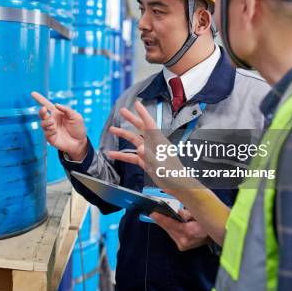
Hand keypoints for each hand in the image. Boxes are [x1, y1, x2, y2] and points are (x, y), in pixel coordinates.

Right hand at [31, 91, 87, 161]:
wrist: (79, 142)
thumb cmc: (78, 128)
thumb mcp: (76, 117)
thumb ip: (67, 110)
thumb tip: (56, 104)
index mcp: (57, 113)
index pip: (47, 105)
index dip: (40, 99)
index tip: (33, 93)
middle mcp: (52, 120)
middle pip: (42, 114)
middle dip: (41, 111)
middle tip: (43, 109)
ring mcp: (50, 129)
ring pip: (43, 124)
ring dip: (47, 122)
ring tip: (52, 123)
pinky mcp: (50, 138)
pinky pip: (46, 133)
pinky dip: (50, 131)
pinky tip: (55, 131)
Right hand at [108, 101, 229, 245]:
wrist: (179, 187)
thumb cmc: (173, 175)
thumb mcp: (160, 165)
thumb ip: (149, 156)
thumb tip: (138, 148)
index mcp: (159, 142)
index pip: (149, 124)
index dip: (142, 113)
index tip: (136, 104)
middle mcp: (154, 145)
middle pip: (140, 128)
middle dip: (131, 119)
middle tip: (121, 111)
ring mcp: (150, 153)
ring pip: (134, 141)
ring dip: (124, 135)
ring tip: (112, 130)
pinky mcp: (147, 162)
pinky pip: (132, 156)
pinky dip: (123, 155)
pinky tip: (113, 155)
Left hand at [151, 209, 208, 250]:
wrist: (213, 236)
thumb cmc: (207, 225)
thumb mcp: (198, 215)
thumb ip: (186, 213)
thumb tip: (177, 212)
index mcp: (189, 232)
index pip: (171, 224)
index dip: (161, 218)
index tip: (153, 214)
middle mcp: (184, 241)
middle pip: (168, 229)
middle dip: (161, 221)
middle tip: (154, 214)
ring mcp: (183, 245)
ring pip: (169, 232)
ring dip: (166, 225)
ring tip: (160, 217)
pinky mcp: (182, 246)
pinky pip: (172, 235)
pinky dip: (171, 229)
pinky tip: (167, 223)